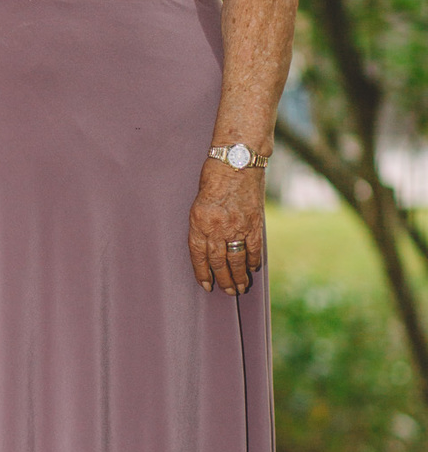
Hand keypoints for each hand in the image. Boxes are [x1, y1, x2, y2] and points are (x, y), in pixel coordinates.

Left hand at [188, 160, 264, 294]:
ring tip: (241, 287)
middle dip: (223, 280)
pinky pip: (254, 248)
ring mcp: (237, 226)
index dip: (202, 272)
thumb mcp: (200, 201)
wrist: (237, 159)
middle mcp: (217, 227)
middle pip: (219, 261)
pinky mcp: (254, 222)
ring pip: (237, 259)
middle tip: (229, 291)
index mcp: (199, 221)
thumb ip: (204, 224)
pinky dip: (254, 260)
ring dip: (239, 276)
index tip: (207, 285)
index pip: (198, 255)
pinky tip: (253, 268)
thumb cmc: (215, 177)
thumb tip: (210, 247)